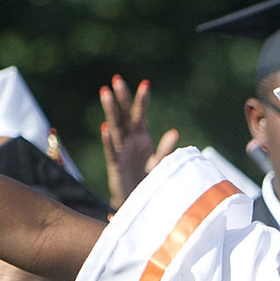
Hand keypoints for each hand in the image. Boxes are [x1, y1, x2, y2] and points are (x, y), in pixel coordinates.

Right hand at [99, 76, 178, 203]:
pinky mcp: (115, 165)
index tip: (145, 83)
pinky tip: (105, 128)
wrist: (139, 200)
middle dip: (121, 98)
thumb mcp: (160, 163)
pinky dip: (107, 139)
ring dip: (110, 111)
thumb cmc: (150, 179)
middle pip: (124, 115)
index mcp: (141, 136)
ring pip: (115, 127)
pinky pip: (111, 150)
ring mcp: (121, 150)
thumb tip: (174, 132)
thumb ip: (166, 149)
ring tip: (105, 93)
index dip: (142, 100)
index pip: (140, 114)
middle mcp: (130, 140)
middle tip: (116, 80)